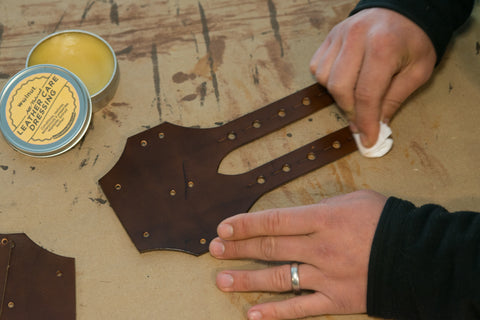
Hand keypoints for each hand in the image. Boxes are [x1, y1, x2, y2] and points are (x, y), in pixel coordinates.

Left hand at [209, 190, 386, 319]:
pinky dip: (276, 313)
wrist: (419, 256)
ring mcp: (326, 276)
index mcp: (322, 219)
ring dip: (247, 280)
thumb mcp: (353, 200)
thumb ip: (321, 207)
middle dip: (238, 248)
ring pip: (279, 278)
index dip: (245, 224)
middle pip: (270, 249)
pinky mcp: (336, 300)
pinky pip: (301, 309)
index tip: (223, 227)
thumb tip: (296, 216)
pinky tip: (253, 315)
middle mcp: (319, 248)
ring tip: (222, 280)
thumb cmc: (385, 220)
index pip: (274, 221)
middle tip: (214, 249)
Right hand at [310, 8, 435, 146]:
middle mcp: (357, 37)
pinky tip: (345, 80)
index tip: (367, 139)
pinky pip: (318, 67)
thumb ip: (394, 99)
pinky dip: (328, 81)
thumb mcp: (417, 71)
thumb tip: (376, 126)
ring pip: (325, 79)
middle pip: (340, 88)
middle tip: (362, 119)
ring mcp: (340, 35)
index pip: (366, 94)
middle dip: (350, 111)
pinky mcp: (330, 37)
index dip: (366, 121)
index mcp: (384, 46)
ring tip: (356, 94)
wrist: (404, 11)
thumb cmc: (413, 40)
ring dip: (339, 95)